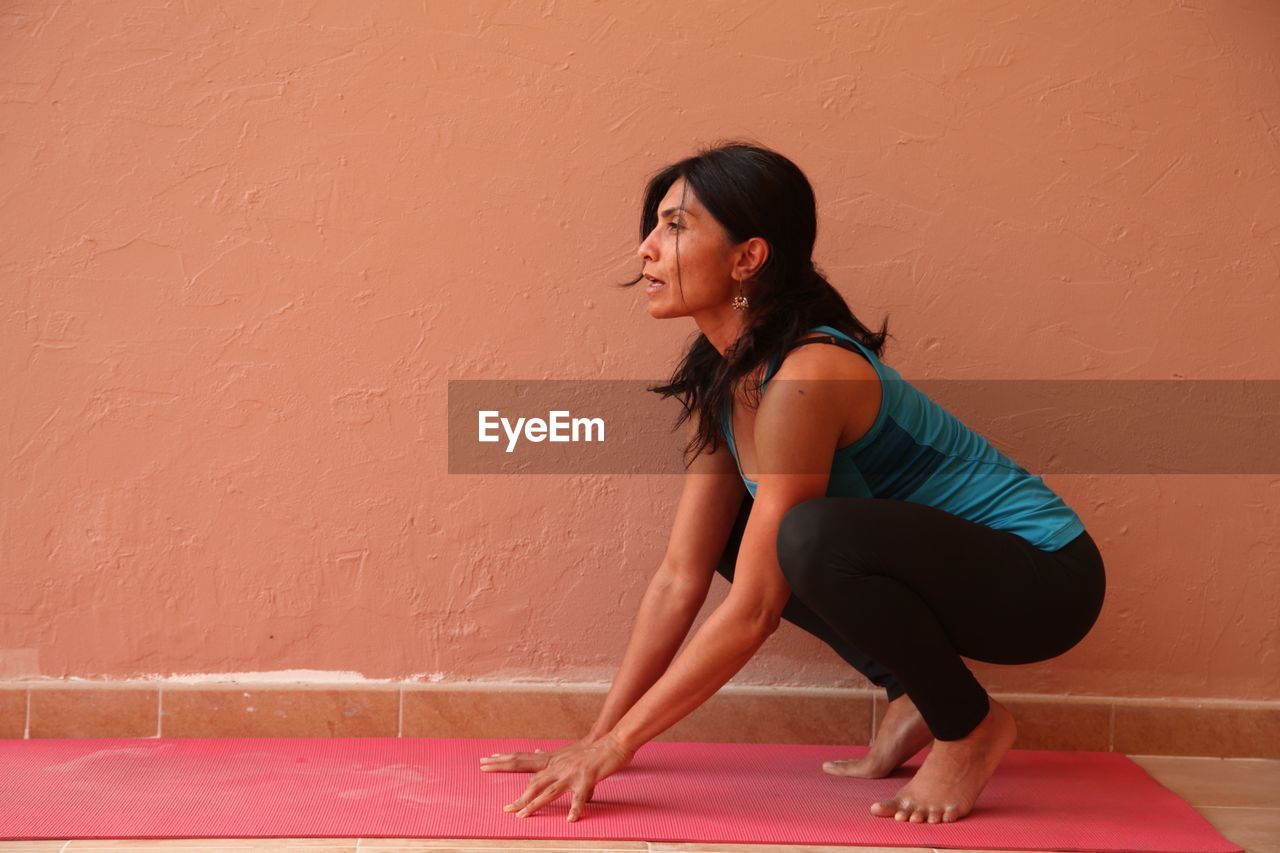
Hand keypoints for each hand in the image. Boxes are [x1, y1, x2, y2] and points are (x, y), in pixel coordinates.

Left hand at [498, 733, 633, 821]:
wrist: (613, 742)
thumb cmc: (592, 749)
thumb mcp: (567, 752)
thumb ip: (551, 756)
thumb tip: (537, 752)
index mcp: (552, 760)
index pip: (522, 761)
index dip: (503, 763)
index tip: (485, 763)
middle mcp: (558, 766)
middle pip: (533, 782)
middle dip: (517, 796)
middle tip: (504, 808)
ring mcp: (571, 772)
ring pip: (550, 791)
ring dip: (535, 804)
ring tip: (523, 816)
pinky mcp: (587, 777)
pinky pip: (580, 797)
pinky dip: (575, 808)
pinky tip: (571, 819)